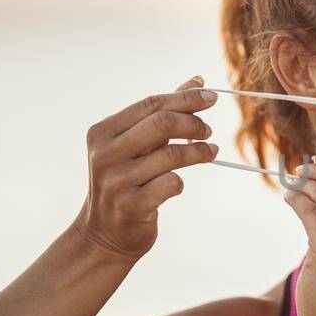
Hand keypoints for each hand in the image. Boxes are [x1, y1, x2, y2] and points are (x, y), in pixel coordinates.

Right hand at [69, 75, 219, 262]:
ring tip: (210, 152)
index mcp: (103, 132)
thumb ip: (164, 113)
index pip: (151, 104)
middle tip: (208, 132)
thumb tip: (197, 81)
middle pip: (162, 124)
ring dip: (198, 152)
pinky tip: (179, 184)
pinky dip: (180, 181)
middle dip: (193, 124)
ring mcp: (116, 181)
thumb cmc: (126, 181)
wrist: (104, 234)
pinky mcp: (131, 206)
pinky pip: (170, 184)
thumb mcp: (136, 145)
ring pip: (171, 155)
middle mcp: (105, 154)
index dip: (185, 98)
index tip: (212, 98)